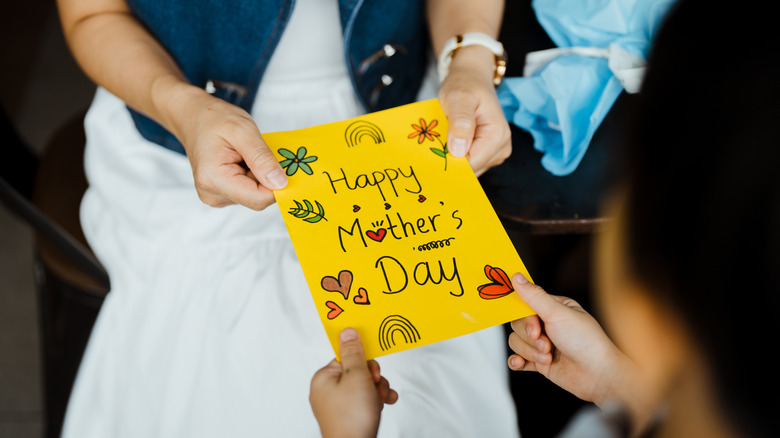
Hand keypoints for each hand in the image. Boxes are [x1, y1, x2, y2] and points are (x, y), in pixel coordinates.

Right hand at [166, 83, 287, 209]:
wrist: (192, 117)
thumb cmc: (213, 119)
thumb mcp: (243, 130)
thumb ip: (261, 157)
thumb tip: (280, 183)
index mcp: (214, 179)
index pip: (258, 199)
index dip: (277, 185)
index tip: (283, 164)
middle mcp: (212, 194)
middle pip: (257, 198)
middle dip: (267, 177)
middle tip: (261, 152)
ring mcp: (216, 196)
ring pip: (255, 195)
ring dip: (260, 175)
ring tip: (246, 154)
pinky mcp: (221, 194)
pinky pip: (248, 191)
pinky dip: (253, 176)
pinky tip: (243, 160)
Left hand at [310, 328, 397, 437]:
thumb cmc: (352, 418)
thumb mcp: (356, 377)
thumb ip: (354, 352)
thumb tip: (347, 331)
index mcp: (323, 378)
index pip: (347, 357)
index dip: (363, 362)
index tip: (371, 372)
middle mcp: (327, 390)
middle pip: (358, 371)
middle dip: (373, 379)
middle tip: (375, 388)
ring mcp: (337, 405)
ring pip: (364, 386)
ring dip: (377, 390)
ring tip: (379, 401)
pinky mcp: (347, 415)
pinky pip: (364, 400)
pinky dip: (375, 401)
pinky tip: (385, 404)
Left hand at [438, 45, 511, 175]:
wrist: (472, 78)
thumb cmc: (465, 84)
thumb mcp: (459, 98)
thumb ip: (460, 122)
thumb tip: (458, 151)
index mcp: (498, 135)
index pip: (472, 164)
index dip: (450, 163)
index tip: (431, 156)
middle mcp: (501, 147)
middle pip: (471, 169)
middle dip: (450, 161)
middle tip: (432, 145)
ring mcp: (495, 152)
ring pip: (469, 169)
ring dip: (452, 159)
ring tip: (442, 139)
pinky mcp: (487, 154)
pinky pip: (468, 163)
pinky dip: (455, 156)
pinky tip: (447, 143)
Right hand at [507, 273, 637, 406]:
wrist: (598, 375)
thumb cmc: (586, 341)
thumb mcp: (558, 313)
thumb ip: (534, 296)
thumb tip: (517, 277)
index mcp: (554, 309)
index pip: (525, 305)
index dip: (526, 318)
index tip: (535, 327)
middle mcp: (547, 325)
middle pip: (518, 325)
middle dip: (530, 338)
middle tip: (547, 344)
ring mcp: (543, 344)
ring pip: (516, 342)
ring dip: (530, 352)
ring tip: (548, 357)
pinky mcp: (540, 362)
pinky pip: (518, 359)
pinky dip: (517, 361)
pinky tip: (521, 363)